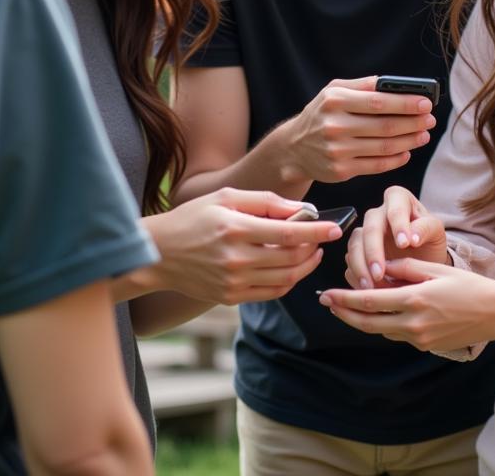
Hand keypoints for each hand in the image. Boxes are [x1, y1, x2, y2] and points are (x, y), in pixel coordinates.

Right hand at [145, 188, 342, 303]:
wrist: (158, 254)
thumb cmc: (194, 217)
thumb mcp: (226, 197)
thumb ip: (266, 201)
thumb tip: (303, 209)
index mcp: (236, 228)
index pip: (289, 234)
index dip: (318, 232)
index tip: (336, 228)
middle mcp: (236, 258)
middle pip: (291, 258)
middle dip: (315, 249)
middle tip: (325, 238)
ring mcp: (233, 282)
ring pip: (285, 278)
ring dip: (306, 266)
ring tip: (313, 253)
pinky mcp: (230, 297)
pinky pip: (271, 293)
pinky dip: (289, 282)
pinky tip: (293, 268)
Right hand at [279, 77, 435, 184]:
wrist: (293, 148)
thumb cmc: (320, 114)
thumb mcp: (333, 91)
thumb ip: (363, 85)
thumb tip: (395, 84)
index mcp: (335, 101)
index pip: (378, 102)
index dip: (405, 104)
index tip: (426, 103)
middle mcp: (335, 126)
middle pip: (385, 126)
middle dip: (413, 123)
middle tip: (430, 120)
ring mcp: (338, 151)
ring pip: (384, 147)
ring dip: (410, 141)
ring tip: (423, 135)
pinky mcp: (341, 171)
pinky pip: (377, 165)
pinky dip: (396, 159)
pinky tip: (407, 151)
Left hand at [320, 257, 494, 351]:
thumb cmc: (468, 285)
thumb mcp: (435, 269)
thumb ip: (404, 267)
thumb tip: (380, 266)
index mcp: (414, 299)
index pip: (369, 301)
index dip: (345, 298)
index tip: (327, 294)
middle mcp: (413, 323)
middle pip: (368, 323)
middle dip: (344, 313)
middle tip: (327, 303)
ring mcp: (419, 338)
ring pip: (381, 331)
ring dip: (362, 320)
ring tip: (347, 307)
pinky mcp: (425, 345)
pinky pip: (397, 334)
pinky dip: (384, 324)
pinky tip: (379, 313)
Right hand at [345, 185, 448, 287]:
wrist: (424, 260)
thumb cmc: (430, 240)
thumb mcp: (436, 232)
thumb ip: (426, 229)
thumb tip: (411, 237)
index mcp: (398, 200)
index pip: (395, 208)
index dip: (398, 225)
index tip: (405, 244)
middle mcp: (378, 213)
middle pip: (370, 228)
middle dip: (373, 252)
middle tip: (380, 273)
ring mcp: (365, 232)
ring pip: (354, 244)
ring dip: (360, 266)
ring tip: (370, 287)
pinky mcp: (357, 251)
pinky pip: (349, 262)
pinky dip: (356, 276)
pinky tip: (366, 290)